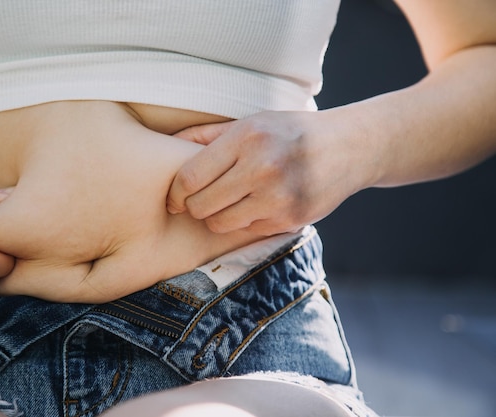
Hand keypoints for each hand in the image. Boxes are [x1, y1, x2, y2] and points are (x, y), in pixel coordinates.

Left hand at [166, 111, 371, 235]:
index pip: (190, 177)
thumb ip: (206, 136)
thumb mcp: (249, 122)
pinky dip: (244, 222)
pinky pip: (246, 230)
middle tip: (199, 200)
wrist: (347, 148)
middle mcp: (262, 167)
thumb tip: (166, 147)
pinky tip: (256, 205)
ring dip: (217, 217)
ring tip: (228, 202)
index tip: (174, 198)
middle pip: (201, 206)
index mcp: (246, 138)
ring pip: (220, 224)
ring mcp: (278, 197)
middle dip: (193, 207)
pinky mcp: (290, 219)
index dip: (175, 193)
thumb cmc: (288, 132)